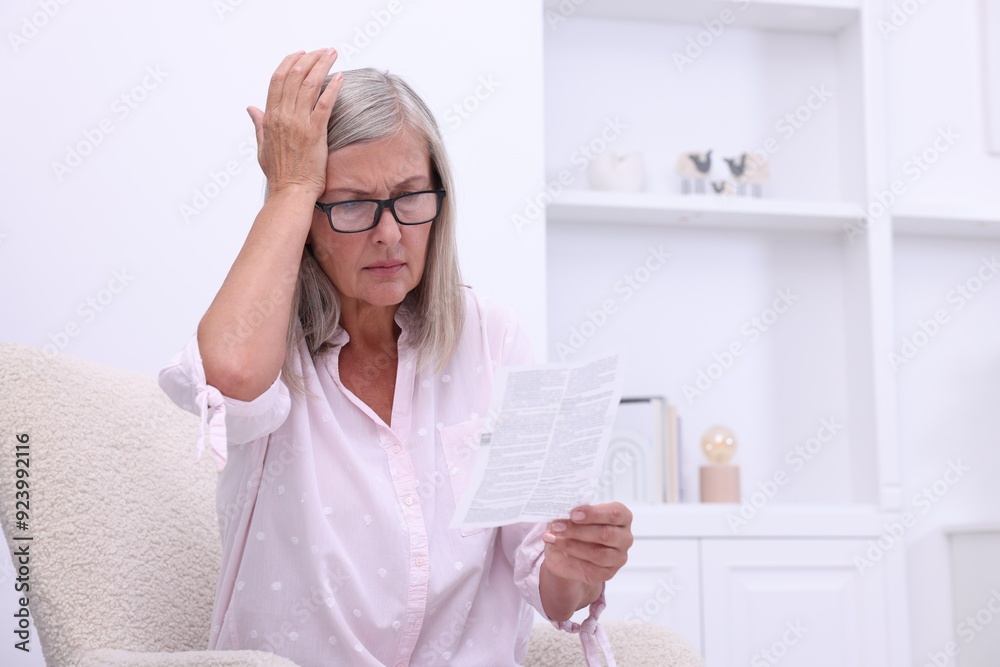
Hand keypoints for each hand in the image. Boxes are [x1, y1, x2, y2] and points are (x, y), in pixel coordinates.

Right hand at [247, 49, 343, 198]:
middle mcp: (283, 116)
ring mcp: (299, 123)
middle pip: (294, 76)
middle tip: (323, 50)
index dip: (289, 62)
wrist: (290, 192)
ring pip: (309, 85)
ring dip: (322, 65)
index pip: (277, 80)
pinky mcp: (315, 133)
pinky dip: (332, 87)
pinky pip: (324, 104)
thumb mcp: (262, 146)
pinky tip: (340, 77)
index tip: (301, 54)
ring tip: (332, 54)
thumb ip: (259, 124)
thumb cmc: (279, 174)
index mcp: (270, 117)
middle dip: (309, 58)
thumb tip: (251, 109)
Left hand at [539, 502, 632, 619]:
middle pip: (606, 534)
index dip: (594, 514)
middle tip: (557, 526)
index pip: (615, 513)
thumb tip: (560, 511)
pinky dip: (572, 560)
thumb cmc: (576, 526)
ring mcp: (618, 557)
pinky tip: (560, 553)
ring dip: (572, 546)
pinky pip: (592, 569)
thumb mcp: (572, 515)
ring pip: (598, 554)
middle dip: (578, 530)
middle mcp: (624, 537)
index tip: (573, 514)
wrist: (569, 551)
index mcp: (622, 517)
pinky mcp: (608, 573)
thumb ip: (571, 512)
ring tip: (553, 539)